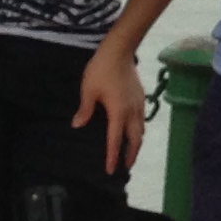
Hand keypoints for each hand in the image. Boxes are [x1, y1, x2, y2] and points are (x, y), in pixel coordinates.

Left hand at [71, 45, 146, 174]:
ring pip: (141, 130)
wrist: (120, 50)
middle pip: (135, 139)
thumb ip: (85, 110)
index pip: (116, 140)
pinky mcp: (141, 97)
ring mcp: (139, 104)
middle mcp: (132, 111)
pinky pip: (142, 119)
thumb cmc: (101, 69)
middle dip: (131, 155)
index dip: (113, 157)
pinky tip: (134, 130)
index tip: (111, 170)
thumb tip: (77, 125)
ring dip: (137, 143)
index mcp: (118, 112)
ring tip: (131, 152)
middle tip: (126, 167)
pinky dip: (139, 130)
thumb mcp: (88, 90)